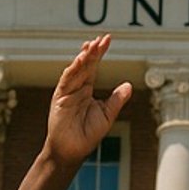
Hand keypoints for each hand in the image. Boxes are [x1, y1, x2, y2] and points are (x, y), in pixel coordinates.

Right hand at [41, 35, 132, 168]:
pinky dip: (73, 70)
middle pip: (85, 65)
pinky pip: (66, 81)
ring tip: (92, 45)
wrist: (72, 151)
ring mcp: (67, 92)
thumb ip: (117, 100)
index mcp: (86, 89)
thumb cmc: (87, 135)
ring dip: (83, 57)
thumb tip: (129, 85)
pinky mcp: (60, 98)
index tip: (106, 40)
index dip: (99, 53)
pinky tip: (80, 60)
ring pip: (76, 70)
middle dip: (93, 51)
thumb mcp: (107, 115)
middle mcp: (76, 87)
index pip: (94, 67)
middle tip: (102, 38)